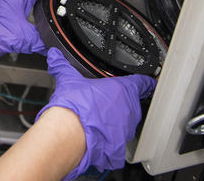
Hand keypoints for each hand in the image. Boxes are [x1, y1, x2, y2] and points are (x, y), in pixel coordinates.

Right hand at [40, 48, 156, 179]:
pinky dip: (110, 144)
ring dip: (115, 124)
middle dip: (120, 104)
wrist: (68, 133)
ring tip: (97, 122)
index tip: (147, 81)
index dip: (145, 81)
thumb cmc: (74, 106)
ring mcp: (125, 129)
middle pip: (132, 104)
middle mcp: (129, 109)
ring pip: (126, 124)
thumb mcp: (68, 80)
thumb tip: (55, 56)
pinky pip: (118, 146)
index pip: (143, 82)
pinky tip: (97, 141)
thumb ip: (63, 66)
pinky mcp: (118, 147)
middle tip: (104, 104)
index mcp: (123, 89)